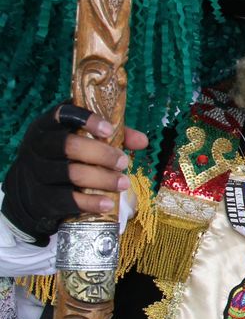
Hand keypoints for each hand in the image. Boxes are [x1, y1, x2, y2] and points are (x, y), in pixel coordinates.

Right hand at [1, 103, 148, 241]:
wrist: (29, 190)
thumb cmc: (64, 158)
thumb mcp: (81, 140)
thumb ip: (113, 136)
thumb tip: (142, 140)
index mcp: (47, 126)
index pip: (63, 114)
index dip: (87, 119)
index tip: (109, 130)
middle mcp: (38, 147)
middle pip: (69, 145)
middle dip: (102, 153)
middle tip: (124, 162)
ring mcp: (36, 174)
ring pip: (71, 174)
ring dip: (102, 179)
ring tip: (123, 183)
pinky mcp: (39, 199)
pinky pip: (66, 201)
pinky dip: (90, 203)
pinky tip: (108, 204)